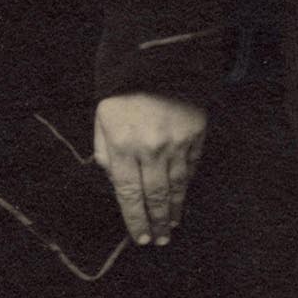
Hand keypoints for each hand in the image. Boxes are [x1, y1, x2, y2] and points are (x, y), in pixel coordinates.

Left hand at [92, 91, 205, 246]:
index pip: (129, 194)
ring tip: (172, 226)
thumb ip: (106, 154)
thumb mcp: (102, 120)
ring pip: (176, 185)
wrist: (154, 57)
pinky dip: (187, 184)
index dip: (135, 219)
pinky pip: (191, 166)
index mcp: (123, 146)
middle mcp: (151, 149)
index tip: (140, 237)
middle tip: (159, 241)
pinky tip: (182, 196)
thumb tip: (117, 184)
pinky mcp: (196, 132)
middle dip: (157, 222)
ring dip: (174, 209)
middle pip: (155, 196)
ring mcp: (176, 141)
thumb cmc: (122, 91)